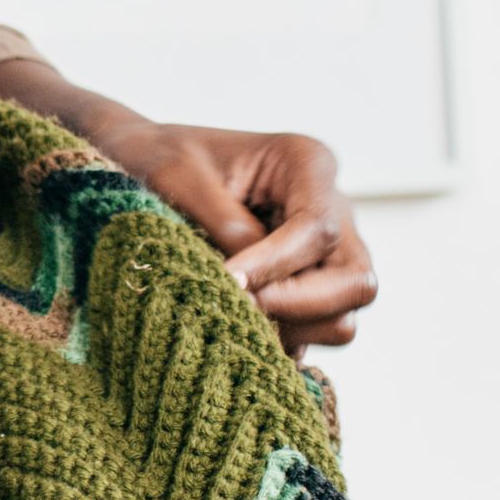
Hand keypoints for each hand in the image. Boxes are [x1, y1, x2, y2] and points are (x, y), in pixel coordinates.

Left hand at [94, 119, 377, 353]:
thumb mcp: (179, 177)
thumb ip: (226, 226)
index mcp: (305, 164)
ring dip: (293, 328)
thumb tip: (251, 283)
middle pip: (356, 280)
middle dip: (300, 305)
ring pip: (344, 314)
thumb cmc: (161, 158)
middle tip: (237, 306)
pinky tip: (234, 327)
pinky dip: (282, 341)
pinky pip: (316, 332)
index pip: (318, 229)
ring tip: (231, 315)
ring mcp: (325, 252)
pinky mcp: (307, 286)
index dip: (276, 265)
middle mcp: (330, 207)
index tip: (228, 280)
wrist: (143, 160)